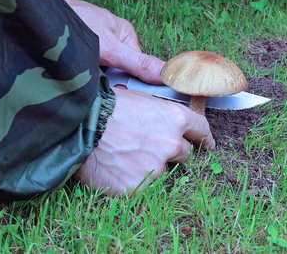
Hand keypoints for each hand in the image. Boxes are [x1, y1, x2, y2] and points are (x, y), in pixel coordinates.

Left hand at [53, 0, 163, 83]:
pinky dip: (78, 69)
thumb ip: (137, 63)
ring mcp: (94, 38)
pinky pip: (84, 63)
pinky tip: (69, 70)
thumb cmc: (76, 22)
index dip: (128, 82)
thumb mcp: (110, 48)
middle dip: (107, 79)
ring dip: (90, 74)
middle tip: (93, 84)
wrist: (37, 8)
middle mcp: (112, 35)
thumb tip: (166, 74)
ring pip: (99, 67)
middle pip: (117, 67)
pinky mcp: (77, 42)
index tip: (118, 93)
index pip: (137, 66)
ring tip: (78, 76)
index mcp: (126, 34)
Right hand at [74, 88, 214, 193]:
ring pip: (161, 171)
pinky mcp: (138, 187)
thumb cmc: (108, 106)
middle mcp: (172, 144)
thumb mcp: (143, 98)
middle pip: (184, 154)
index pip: (201, 130)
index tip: (206, 144)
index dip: (204, 138)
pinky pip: (141, 185)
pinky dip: (131, 179)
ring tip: (125, 155)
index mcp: (176, 119)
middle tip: (151, 148)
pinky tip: (116, 168)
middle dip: (173, 152)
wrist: (80, 125)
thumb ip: (163, 113)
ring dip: (150, 166)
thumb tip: (171, 119)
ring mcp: (156, 168)